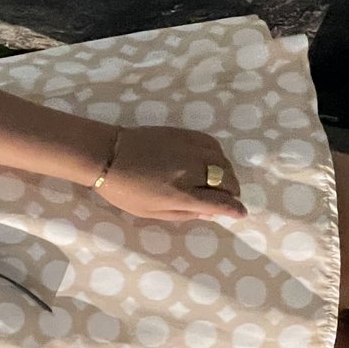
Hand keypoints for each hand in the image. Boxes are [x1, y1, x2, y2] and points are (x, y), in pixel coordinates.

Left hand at [94, 125, 245, 220]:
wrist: (108, 154)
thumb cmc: (124, 190)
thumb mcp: (151, 212)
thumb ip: (183, 214)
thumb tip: (211, 214)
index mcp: (181, 194)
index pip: (220, 202)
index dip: (234, 209)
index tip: (241, 213)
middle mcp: (191, 170)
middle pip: (226, 181)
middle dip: (232, 192)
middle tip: (228, 198)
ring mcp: (189, 149)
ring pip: (223, 161)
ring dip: (227, 174)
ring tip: (222, 181)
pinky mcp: (184, 133)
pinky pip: (212, 143)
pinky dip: (218, 155)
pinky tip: (212, 161)